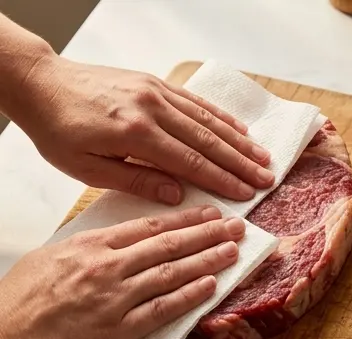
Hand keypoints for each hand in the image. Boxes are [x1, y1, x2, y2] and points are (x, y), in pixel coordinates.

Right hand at [0, 206, 242, 338]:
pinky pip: (163, 309)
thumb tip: (119, 245)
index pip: (147, 227)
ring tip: (233, 251)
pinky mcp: (120, 330)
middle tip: (236, 227)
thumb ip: (89, 251)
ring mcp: (115, 299)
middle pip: (167, 245)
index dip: (184, 219)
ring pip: (171, 273)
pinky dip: (190, 296)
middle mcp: (106, 267)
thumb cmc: (22, 303)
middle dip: (206, 234)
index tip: (209, 213)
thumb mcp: (53, 260)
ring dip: (207, 260)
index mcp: (88, 246)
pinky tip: (212, 285)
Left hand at [11, 54, 273, 202]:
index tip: (247, 195)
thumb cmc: (58, 130)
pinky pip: (193, 101)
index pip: (191, 162)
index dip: (222, 180)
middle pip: (207, 140)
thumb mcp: (87, 168)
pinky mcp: (152, 83)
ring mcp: (154, 91)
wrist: (39, 83)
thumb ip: (136, 182)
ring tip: (263, 158)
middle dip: (241, 162)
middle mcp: (150, 108)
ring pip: (206, 119)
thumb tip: (178, 196)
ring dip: (238, 140)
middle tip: (267, 179)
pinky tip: (239, 129)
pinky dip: (219, 116)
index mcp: (135, 133)